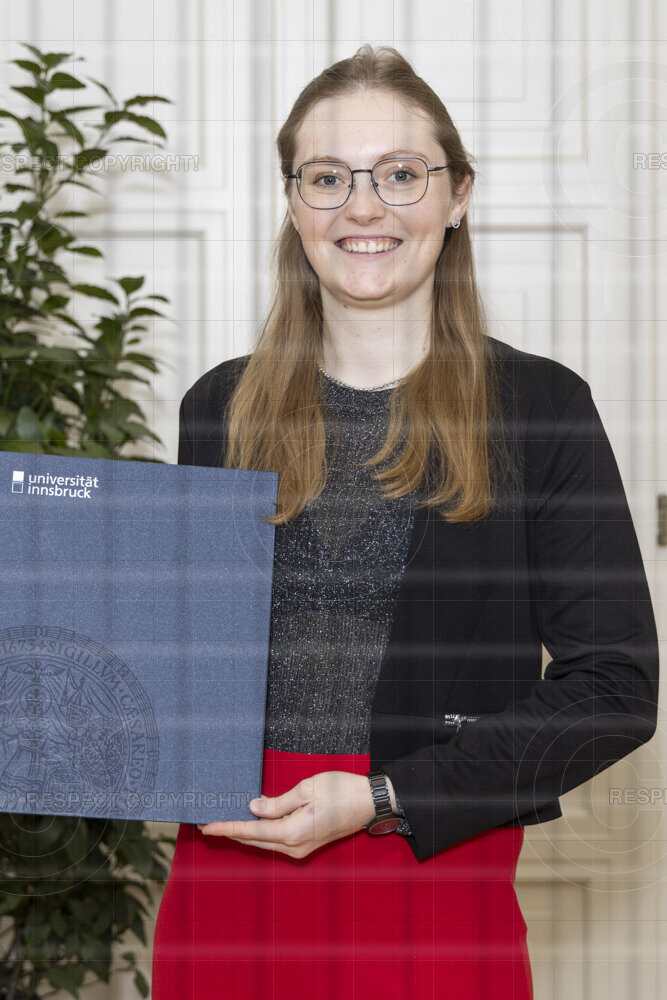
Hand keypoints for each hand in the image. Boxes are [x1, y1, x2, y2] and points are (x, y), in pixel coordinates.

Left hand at [196, 770, 379, 858]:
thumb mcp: (306, 789)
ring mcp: (301, 849)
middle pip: (254, 840)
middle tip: (208, 824)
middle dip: (231, 832)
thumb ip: (277, 803)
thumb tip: (253, 809)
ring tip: (224, 822)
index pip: (251, 831)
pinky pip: (276, 840)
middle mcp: (294, 846)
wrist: (369, 803)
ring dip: (245, 833)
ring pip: (264, 842)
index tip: (207, 826)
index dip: (227, 828)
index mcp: (292, 832)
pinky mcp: (306, 844)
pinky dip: (260, 833)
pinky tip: (252, 823)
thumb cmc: (341, 790)